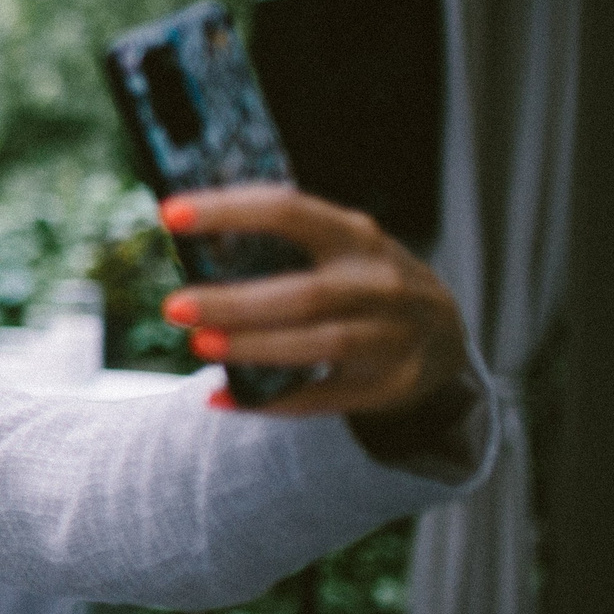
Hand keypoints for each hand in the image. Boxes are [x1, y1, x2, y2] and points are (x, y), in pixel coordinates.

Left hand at [158, 185, 469, 419]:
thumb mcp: (341, 248)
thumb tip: (189, 249)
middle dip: (235, 301)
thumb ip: (282, 244)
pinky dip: (269, 402)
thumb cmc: (364, 281)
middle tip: (174, 306)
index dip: (229, 210)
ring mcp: (389, 337)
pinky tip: (222, 399)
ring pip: (317, 345)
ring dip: (253, 347)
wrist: (444, 335)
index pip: (289, 211)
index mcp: (356, 237)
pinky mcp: (387, 385)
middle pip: (303, 293)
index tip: (170, 214)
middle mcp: (378, 283)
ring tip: (200, 345)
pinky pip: (322, 398)